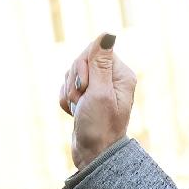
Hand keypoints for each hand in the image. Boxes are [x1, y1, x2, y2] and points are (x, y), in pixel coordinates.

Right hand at [59, 32, 135, 167]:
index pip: (94, 50)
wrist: (92, 155)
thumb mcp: (100, 93)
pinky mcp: (85, 97)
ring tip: (80, 109)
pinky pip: (66, 88)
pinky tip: (75, 113)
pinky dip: (66, 100)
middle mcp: (111, 79)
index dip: (84, 67)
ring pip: (71, 75)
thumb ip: (101, 63)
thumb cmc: (99, 127)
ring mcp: (98, 88)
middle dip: (75, 81)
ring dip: (70, 92)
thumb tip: (108, 33)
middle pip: (81, 61)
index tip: (88, 87)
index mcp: (121, 74)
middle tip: (83, 101)